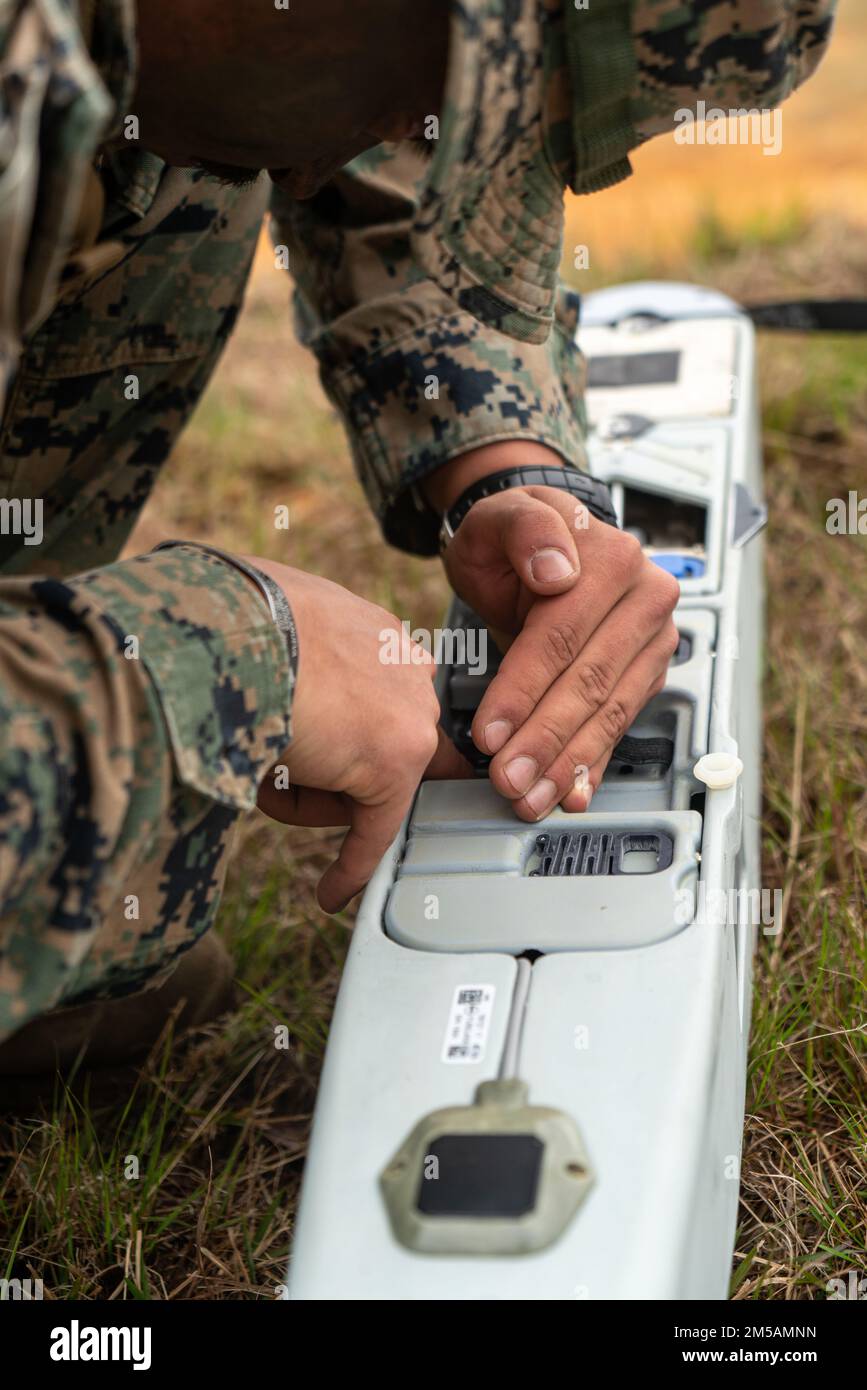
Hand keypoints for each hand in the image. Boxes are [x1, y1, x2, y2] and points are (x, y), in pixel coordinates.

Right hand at [244, 558, 469, 911]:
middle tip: (284, 771)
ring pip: (367, 784)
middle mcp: (406, 668)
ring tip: (255, 767)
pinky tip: (331, 891)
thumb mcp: (267, 637)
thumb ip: (294, 676)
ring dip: (311, 796)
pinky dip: (351, 864)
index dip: (361, 736)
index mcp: (374, 632)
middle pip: (381, 746)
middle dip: (337, 772)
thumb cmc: (226, 623)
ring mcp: (408, 715)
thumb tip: (292, 736)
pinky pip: (374, 830)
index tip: (352, 759)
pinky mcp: (396, 762)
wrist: (228, 630)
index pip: (387, 697)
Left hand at [433, 467, 679, 820]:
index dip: (524, 689)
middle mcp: (645, 600)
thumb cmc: (512, 535)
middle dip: (544, 740)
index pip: (563, 637)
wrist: (538, 546)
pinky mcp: (645, 673)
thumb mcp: (502, 516)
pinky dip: (592, 765)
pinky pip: (618, 725)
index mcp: (613, 559)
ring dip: (567, 764)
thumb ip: (526, 530)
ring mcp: (652, 640)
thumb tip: (557, 569)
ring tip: (529, 796)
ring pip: (608, 713)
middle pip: (590, 682)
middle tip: (507, 778)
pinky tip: (572, 793)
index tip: (489, 730)